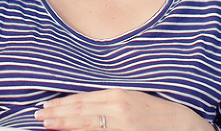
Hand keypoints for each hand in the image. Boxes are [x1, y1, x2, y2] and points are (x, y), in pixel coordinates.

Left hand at [33, 88, 213, 130]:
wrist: (182, 124)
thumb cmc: (156, 111)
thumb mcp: (130, 98)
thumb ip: (108, 101)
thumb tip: (82, 104)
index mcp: (117, 95)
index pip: (82, 100)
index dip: (62, 104)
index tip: (46, 106)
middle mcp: (117, 108)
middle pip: (80, 111)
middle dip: (57, 114)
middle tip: (37, 116)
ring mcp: (121, 124)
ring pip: (86, 125)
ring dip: (64, 125)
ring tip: (46, 124)